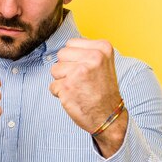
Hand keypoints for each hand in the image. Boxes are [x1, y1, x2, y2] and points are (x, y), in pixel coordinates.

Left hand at [50, 38, 126, 155]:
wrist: (109, 117)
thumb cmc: (103, 90)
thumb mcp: (103, 63)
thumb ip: (86, 51)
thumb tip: (65, 46)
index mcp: (102, 48)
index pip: (71, 44)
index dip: (74, 59)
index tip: (87, 70)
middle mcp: (93, 57)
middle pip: (61, 54)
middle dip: (66, 68)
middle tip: (81, 80)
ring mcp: (79, 72)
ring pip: (54, 69)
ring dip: (62, 80)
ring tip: (78, 88)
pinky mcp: (67, 87)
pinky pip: (52, 86)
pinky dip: (60, 94)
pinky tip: (74, 97)